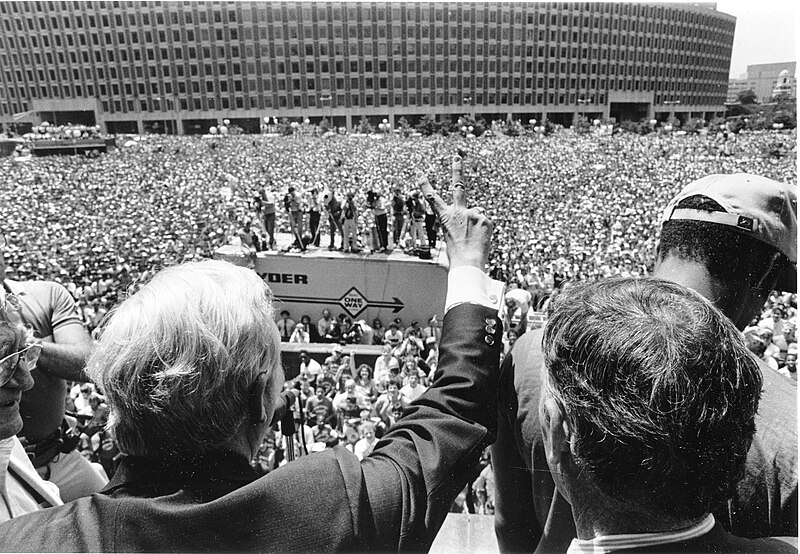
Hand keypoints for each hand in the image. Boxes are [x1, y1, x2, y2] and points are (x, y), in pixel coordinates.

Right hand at [416, 155, 491, 270]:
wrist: (468, 262)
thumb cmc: (457, 255)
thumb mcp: (451, 238)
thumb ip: (460, 224)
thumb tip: (474, 216)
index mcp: (445, 218)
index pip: (432, 198)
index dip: (425, 185)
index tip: (419, 173)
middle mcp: (459, 212)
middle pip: (458, 186)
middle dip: (456, 170)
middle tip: (456, 156)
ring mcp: (473, 213)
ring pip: (477, 214)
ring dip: (476, 224)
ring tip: (473, 239)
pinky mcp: (486, 218)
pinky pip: (486, 222)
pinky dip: (484, 230)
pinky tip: (480, 239)